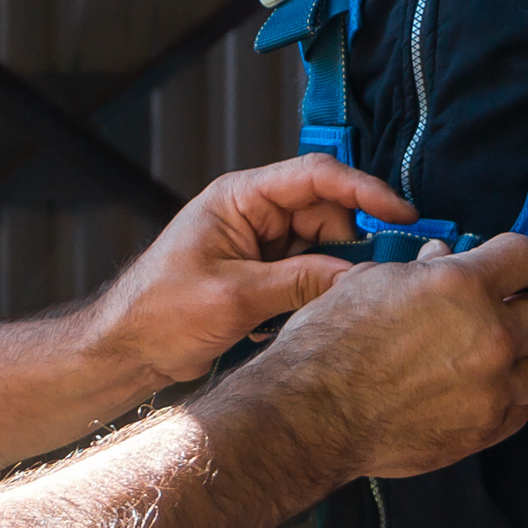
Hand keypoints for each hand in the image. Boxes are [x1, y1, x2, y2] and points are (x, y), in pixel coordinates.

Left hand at [90, 155, 415, 389]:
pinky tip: (297, 320)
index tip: (402, 214)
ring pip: (322, 247)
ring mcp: (259, 244)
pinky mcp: (262, 274)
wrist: (125, 352)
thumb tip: (357, 277)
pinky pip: (307, 274)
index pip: (316, 176)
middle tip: (378, 277)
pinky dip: (313, 294)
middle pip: (327, 212)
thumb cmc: (159, 312)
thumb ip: (299, 282)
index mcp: (240, 197)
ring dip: (331, 275)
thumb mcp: (235, 297)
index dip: (365, 190)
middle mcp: (253, 214)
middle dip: (353, 243)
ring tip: (325, 307)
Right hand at [247, 231, 527, 480]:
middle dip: (527, 308)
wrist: (311, 414)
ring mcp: (492, 389)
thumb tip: (444, 256)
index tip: (503, 267)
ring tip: (493, 357)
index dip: (513, 258)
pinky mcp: (484, 431)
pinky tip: (477, 391)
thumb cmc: (330, 342)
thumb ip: (422, 268)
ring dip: (524, 359)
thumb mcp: (371, 282)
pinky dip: (506, 399)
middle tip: (500, 312)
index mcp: (462, 286)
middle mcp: (490, 336)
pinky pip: (521, 410)